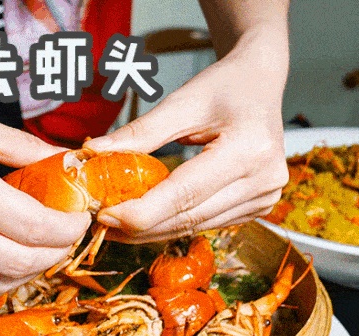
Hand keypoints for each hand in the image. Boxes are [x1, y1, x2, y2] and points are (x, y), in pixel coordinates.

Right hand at [0, 48, 90, 293]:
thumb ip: (22, 148)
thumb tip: (63, 163)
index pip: (31, 227)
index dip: (67, 229)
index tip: (80, 218)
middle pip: (15, 264)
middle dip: (54, 254)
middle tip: (67, 233)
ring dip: (26, 270)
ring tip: (41, 245)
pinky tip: (3, 248)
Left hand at [84, 30, 288, 242]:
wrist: (259, 83)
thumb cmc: (223, 86)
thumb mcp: (181, 103)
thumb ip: (139, 132)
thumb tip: (93, 152)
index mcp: (249, 149)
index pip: (185, 193)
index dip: (142, 211)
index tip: (104, 216)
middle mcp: (264, 180)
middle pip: (189, 217)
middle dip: (140, 225)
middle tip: (101, 225)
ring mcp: (265, 198)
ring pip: (195, 226)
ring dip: (152, 231)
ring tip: (115, 226)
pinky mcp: (258, 207)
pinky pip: (205, 223)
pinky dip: (172, 224)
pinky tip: (144, 221)